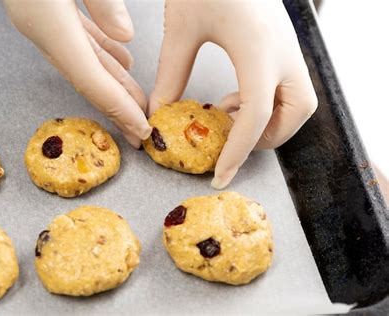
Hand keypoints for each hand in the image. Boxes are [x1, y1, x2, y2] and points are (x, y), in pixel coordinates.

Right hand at [4, 0, 151, 146]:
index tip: (140, 130)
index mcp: (48, 22)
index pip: (89, 78)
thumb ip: (101, 0)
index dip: (117, 108)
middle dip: (117, 105)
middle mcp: (41, 28)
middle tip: (141, 129)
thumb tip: (126, 38)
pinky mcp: (43, 8)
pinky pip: (76, 40)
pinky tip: (121, 60)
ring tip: (137, 100)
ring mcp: (39, 20)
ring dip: (111, 82)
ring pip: (83, 61)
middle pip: (86, 78)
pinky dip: (100, 53)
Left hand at [149, 0, 317, 187]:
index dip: (238, 152)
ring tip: (231, 116)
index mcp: (259, 51)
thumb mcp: (181, 30)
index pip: (257, 117)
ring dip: (270, 119)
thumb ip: (171, 75)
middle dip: (268, 137)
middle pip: (296, 112)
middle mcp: (284, 52)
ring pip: (299, 100)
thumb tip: (158, 113)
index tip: (221, 176)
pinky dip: (267, 101)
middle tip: (233, 142)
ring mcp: (288, 47)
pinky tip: (237, 95)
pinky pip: (287, 83)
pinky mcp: (282, 42)